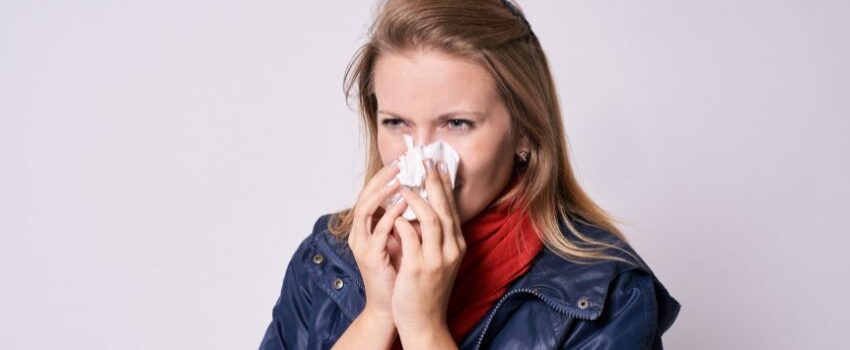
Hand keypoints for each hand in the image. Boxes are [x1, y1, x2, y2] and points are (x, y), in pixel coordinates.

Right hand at [348, 163, 408, 322]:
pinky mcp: (371, 257)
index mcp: (368, 228)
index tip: (403, 161)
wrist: (395, 308)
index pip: (373, 194)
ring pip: (365, 209)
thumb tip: (422, 198)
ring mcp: (363, 245)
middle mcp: (361, 234)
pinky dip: (390, 215)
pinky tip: (404, 204)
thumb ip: (407, 221)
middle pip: (365, 196)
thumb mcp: (404, 241)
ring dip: (382, 191)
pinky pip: (378, 231)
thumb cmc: (400, 275)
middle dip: (382, 177)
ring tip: (400, 178)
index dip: (385, 176)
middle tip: (399, 162)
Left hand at [391, 159, 466, 342]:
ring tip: (403, 183)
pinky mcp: (420, 269)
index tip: (437, 165)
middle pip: (445, 208)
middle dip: (434, 182)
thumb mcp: (438, 260)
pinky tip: (393, 212)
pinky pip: (411, 237)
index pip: (452, 208)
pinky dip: (402, 221)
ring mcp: (437, 260)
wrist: (425, 322)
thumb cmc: (427, 290)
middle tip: (424, 162)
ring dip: (416, 198)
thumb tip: (422, 210)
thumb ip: (434, 237)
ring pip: (431, 219)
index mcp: (457, 245)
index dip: (444, 185)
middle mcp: (451, 250)